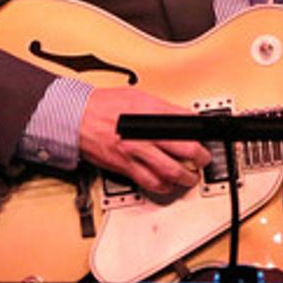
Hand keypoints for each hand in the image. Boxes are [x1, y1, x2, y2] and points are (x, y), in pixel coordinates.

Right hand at [78, 87, 211, 193]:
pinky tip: (167, 184)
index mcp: (150, 111)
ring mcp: (136, 152)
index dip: (201, 131)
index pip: (187, 122)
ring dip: (186, 177)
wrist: (76, 118)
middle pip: (186, 149)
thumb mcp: (137, 97)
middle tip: (203, 159)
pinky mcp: (125, 167)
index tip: (205, 136)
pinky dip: (163, 186)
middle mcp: (145, 133)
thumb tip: (178, 117)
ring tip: (190, 177)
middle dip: (200, 157)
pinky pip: (150, 182)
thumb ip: (159, 108)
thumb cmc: (102, 106)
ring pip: (171, 172)